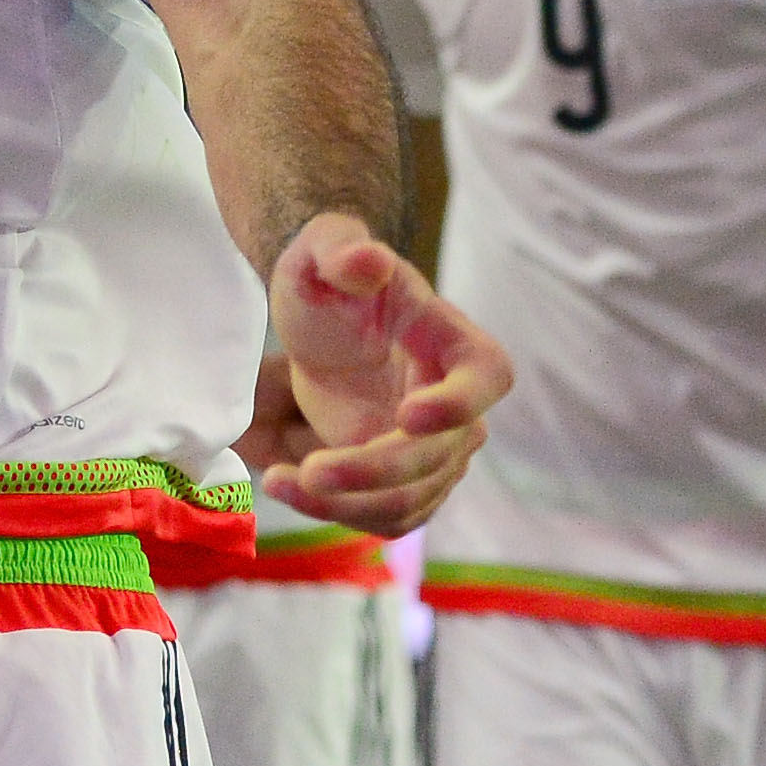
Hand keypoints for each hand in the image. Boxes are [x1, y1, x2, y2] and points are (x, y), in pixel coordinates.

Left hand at [237, 212, 513, 536]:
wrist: (316, 325)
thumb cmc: (327, 281)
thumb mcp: (319, 252)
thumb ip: (340, 249)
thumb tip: (367, 260)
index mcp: (453, 341)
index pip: (487, 376)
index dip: (458, 403)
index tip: (406, 415)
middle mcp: (458, 404)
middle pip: (436, 457)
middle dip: (373, 471)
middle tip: (310, 472)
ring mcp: (435, 451)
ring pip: (410, 500)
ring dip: (346, 504)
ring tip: (278, 481)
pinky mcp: (404, 482)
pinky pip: (385, 516)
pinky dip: (336, 514)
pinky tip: (285, 485)